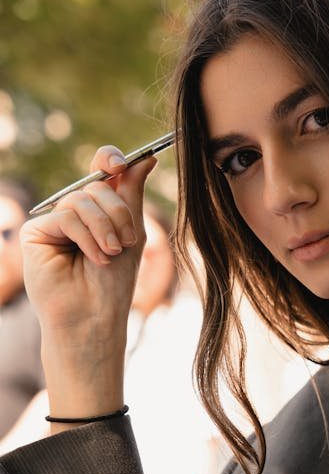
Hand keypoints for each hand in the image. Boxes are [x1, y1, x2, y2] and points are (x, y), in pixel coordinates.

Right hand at [20, 146, 156, 420]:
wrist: (94, 317)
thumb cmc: (114, 283)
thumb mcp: (132, 233)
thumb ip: (132, 194)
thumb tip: (146, 156)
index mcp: (99, 210)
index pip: (102, 170)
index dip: (111, 160)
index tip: (122, 164)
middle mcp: (75, 212)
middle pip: (96, 185)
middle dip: (118, 213)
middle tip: (126, 242)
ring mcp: (54, 221)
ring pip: (81, 198)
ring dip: (105, 227)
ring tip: (111, 254)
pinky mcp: (37, 232)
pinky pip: (67, 216)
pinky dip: (87, 238)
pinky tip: (95, 259)